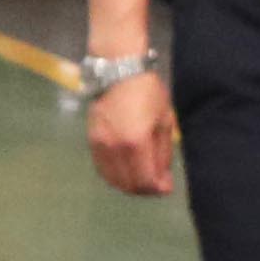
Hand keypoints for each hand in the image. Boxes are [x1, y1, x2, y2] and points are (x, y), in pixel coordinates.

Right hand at [88, 71, 178, 196]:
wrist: (118, 72)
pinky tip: (126, 170)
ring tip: (142, 177)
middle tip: (156, 182)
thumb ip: (162, 154)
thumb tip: (163, 180)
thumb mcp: (164, 122)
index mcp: (136, 142)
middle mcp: (114, 148)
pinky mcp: (91, 142)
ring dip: (129, 184)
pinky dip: (115, 176)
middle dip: (145, 189)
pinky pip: (102, 169)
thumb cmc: (148, 92)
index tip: (167, 186)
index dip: (158, 189)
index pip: (145, 181)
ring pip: (113, 180)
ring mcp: (100, 146)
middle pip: (128, 184)